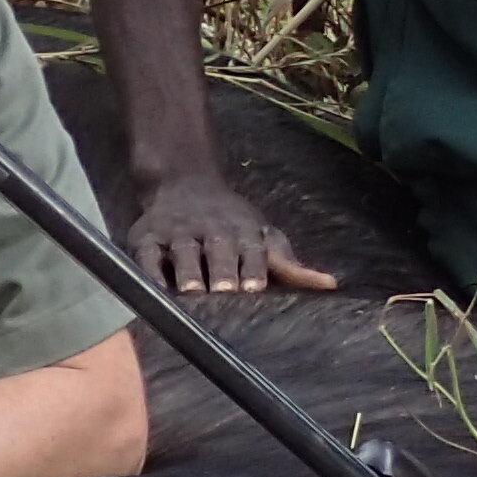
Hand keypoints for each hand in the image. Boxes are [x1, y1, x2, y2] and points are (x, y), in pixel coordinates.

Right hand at [126, 166, 337, 295]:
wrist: (183, 183)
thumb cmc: (231, 223)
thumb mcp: (263, 237)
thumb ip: (290, 265)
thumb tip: (331, 285)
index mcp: (243, 232)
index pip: (252, 251)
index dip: (253, 268)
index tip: (256, 289)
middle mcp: (211, 229)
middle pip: (218, 250)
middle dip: (222, 270)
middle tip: (225, 292)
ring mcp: (177, 233)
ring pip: (183, 252)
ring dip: (188, 271)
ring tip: (192, 293)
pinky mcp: (146, 238)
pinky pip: (147, 256)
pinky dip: (149, 272)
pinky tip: (154, 291)